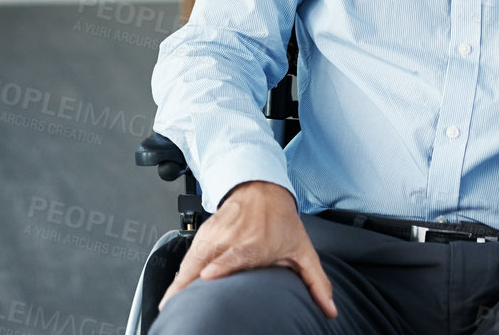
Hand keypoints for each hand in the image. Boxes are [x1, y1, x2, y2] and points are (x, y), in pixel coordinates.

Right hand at [158, 180, 336, 318]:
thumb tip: (330, 310)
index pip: (233, 255)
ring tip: (169, 304)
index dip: (220, 266)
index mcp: (253, 243)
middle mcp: (231, 238)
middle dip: (189, 282)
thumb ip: (316, 282)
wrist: (261, 188)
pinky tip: (173, 291)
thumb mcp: (302, 250)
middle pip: (205, 261)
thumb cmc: (281, 220)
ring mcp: (214, 235)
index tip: (207, 277)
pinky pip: (188, 255)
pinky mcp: (203, 234)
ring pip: (191, 259)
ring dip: (179, 281)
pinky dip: (179, 272)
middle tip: (176, 305)